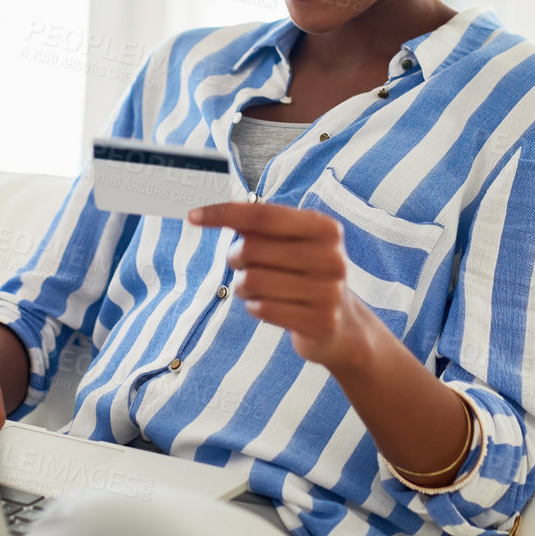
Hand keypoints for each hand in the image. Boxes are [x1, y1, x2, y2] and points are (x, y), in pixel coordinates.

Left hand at [188, 202, 379, 371]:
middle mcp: (332, 257)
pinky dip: (256, 308)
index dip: (224, 213)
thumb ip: (256, 224)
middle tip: (244, 266)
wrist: (341, 326)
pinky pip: (263, 310)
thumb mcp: (289, 243)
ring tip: (257, 290)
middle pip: (252, 248)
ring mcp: (329, 292)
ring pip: (253, 281)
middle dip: (237, 258)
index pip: (263, 214)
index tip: (192, 216)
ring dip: (244, 287)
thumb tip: (209, 210)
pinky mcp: (320, 322)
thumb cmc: (303, 275)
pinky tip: (270, 307)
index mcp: (325, 228)